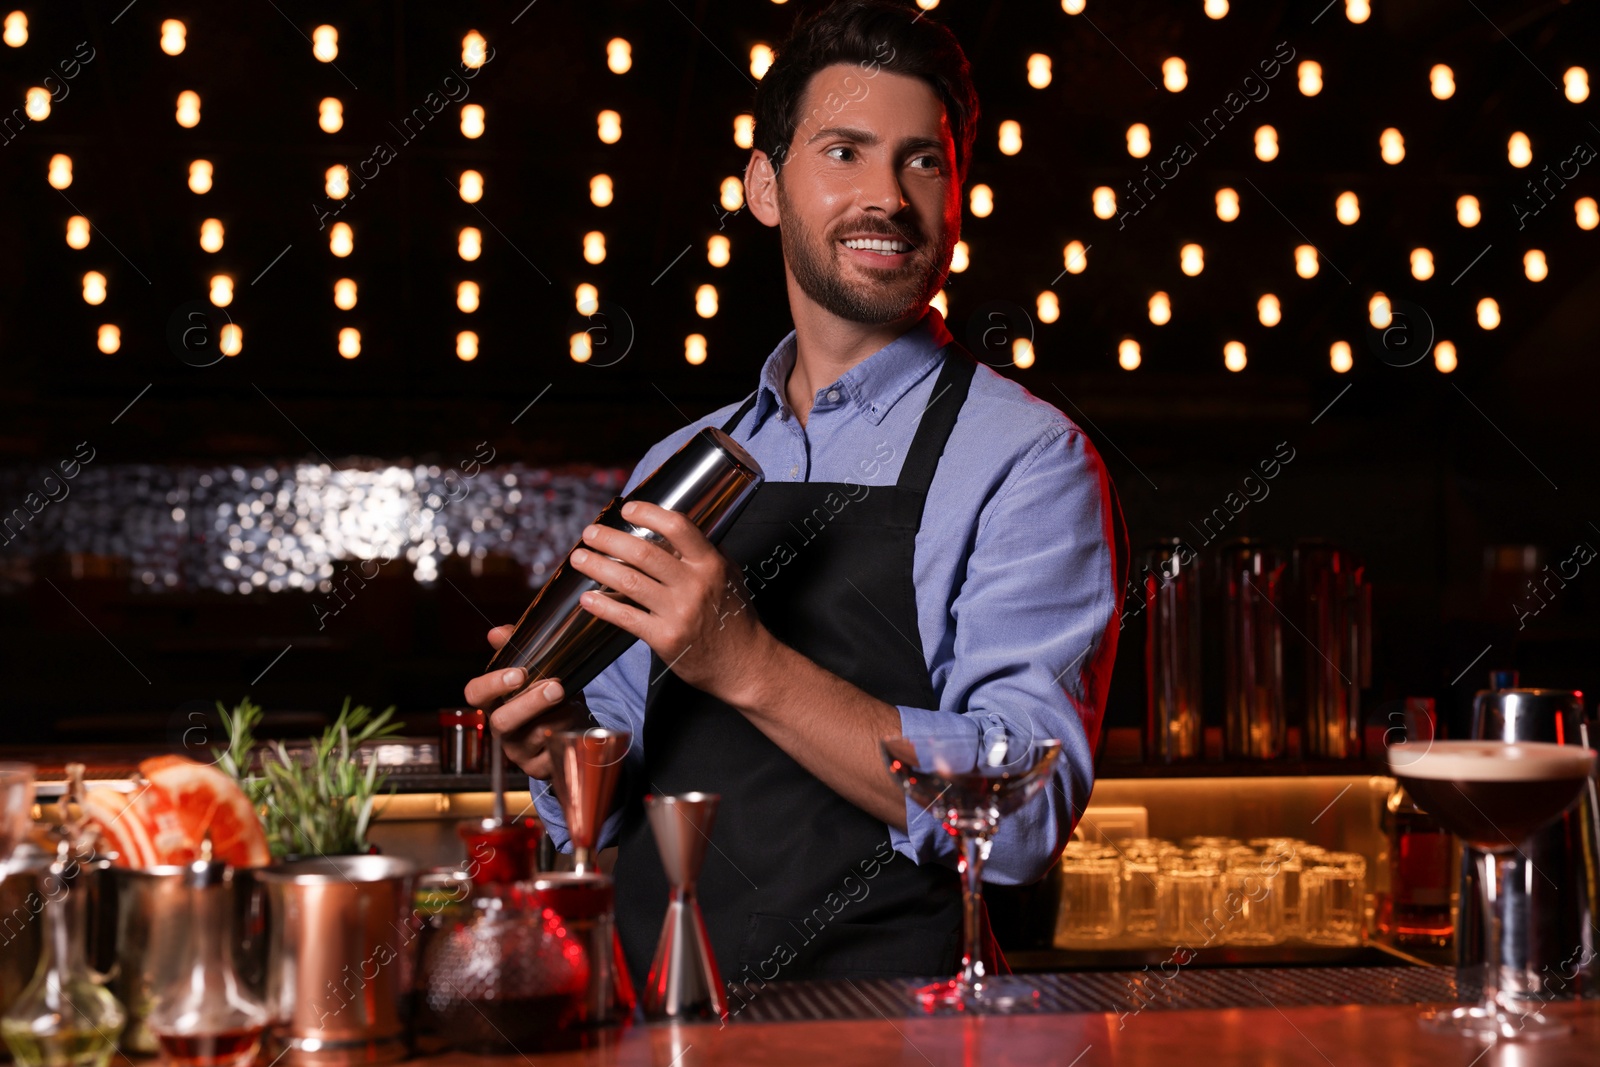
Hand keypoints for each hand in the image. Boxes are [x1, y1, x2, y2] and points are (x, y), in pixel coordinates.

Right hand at [464, 625, 587, 777]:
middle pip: (502, 721)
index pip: (475, 694)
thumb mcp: (535, 669)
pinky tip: (576, 723)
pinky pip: (553, 753)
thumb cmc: (550, 695)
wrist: (574, 726)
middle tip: (555, 687)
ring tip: (574, 702)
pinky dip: (567, 735)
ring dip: (558, 716)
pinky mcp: (538, 767)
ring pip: (534, 736)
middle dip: (530, 703)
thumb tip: (496, 633)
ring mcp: (518, 751)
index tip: (518, 673)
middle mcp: (501, 728)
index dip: (492, 685)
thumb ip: (516, 648)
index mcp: (494, 701)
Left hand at [567, 500, 770, 705]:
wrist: (744, 665)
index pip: (678, 527)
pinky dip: (603, 606)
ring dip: (598, 567)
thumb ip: (706, 553)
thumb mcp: (730, 577)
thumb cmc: (735, 618)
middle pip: (644, 553)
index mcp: (711, 564)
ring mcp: (679, 612)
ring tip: (579, 558)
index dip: (649, 513)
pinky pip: (627, 617)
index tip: (627, 509)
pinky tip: (587, 599)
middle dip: (610, 539)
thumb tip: (677, 529)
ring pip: (629, 581)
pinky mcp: (665, 639)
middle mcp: (695, 585)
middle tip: (589, 533)